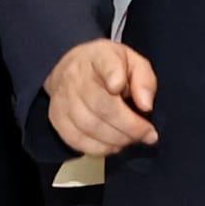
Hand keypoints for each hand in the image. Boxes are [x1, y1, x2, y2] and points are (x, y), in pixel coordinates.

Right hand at [45, 40, 157, 156]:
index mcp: (100, 57)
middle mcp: (77, 77)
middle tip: (147, 134)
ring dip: (116, 140)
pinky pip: (77, 140)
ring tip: (131, 140)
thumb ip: (144, 80)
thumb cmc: (109, 68)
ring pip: (90, 127)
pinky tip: (113, 145)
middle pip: (102, 106)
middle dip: (129, 126)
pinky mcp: (57, 118)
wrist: (73, 68)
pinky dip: (99, 148)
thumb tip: (146, 106)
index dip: (113, 76)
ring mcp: (63, 99)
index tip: (119, 87)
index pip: (106, 65)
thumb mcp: (133, 63)